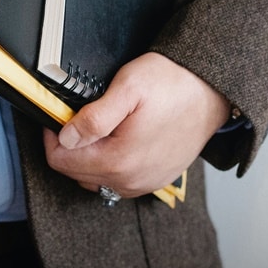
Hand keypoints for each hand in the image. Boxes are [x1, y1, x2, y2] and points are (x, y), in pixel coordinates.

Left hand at [43, 52, 231, 198]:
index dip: (54, 135)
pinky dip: (111, 162)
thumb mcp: (128, 88)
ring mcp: (145, 183)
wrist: (213, 90)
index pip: (60, 161)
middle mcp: (130, 181)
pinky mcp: (156, 179)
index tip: (61, 114)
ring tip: (103, 126)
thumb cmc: (174, 84)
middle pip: (76, 172)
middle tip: (83, 115)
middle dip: (72, 145)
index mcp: (119, 161)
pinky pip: (119, 180)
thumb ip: (93, 117)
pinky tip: (120, 138)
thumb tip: (65, 137)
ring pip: (96, 178)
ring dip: (91, 155)